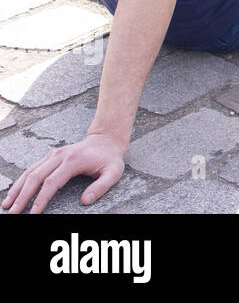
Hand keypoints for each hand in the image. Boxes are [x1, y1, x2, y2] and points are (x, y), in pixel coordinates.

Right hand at [3, 132, 125, 213]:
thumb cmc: (110, 159)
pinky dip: (21, 181)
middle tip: (14, 213)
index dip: (41, 199)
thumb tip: (85, 201)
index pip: (52, 182)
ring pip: (29, 172)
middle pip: (35, 177)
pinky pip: (32, 169)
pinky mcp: (50, 157)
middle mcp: (59, 156)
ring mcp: (53, 155)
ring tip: (7, 205)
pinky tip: (14, 193)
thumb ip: (101, 187)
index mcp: (73, 161)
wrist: (106, 139)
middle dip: (23, 197)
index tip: (33, 213)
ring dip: (17, 189)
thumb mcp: (113, 172)